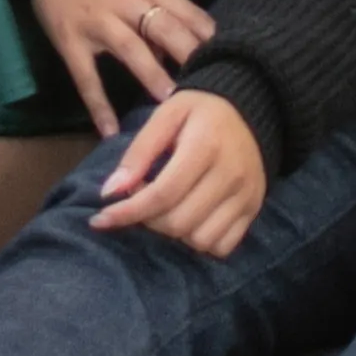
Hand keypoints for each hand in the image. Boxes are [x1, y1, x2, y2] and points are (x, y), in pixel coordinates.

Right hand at [24, 0, 211, 139]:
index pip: (185, 10)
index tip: (230, 59)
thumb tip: (177, 48)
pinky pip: (87, 78)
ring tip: (172, 104)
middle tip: (210, 87)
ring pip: (131, 50)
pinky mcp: (71, 40)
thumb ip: (158, 8)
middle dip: (188, 55)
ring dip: (153, 76)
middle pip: (164, 28)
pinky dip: (98, 106)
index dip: (207, 35)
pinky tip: (110, 131)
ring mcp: (98, 22)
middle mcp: (126, 3)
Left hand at [88, 80, 266, 258]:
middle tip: (140, 202)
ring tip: (167, 209)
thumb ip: (139, 152)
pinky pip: (222, 247)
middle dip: (149, 220)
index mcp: (205, 145)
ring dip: (174, 233)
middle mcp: (230, 175)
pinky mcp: (255, 210)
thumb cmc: (201, 110)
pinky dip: (201, 242)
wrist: (251, 107)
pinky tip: (191, 219)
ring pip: (199, 241)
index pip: (162, 194)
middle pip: (178, 222)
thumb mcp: (167, 115)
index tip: (100, 220)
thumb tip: (110, 193)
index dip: (128, 212)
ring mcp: (246, 196)